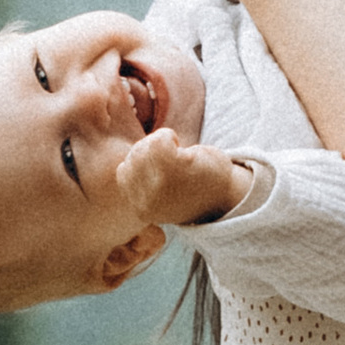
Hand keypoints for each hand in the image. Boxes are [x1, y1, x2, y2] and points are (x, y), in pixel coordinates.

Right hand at [114, 126, 251, 229]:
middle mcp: (146, 200)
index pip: (121, 171)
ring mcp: (159, 185)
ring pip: (143, 146)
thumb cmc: (190, 186)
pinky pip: (159, 139)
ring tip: (177, 155)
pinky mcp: (176, 168)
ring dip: (161, 142)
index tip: (160, 169)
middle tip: (172, 161)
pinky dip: (169, 137)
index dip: (140, 161)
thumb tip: (118, 151)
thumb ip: (138, 177)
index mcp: (140, 207)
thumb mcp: (157, 189)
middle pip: (132, 155)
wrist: (226, 195)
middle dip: (150, 149)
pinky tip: (182, 150)